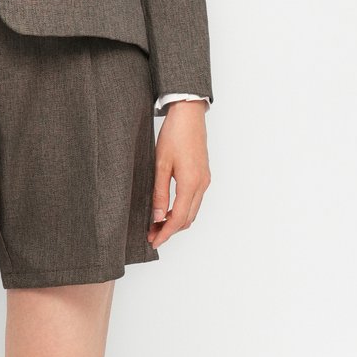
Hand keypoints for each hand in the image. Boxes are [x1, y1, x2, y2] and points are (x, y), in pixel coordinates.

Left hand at [147, 100, 210, 248]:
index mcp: (191, 183)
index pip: (178, 219)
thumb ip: (160, 192)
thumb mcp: (161, 163)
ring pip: (192, 211)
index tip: (153, 242)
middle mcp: (202, 185)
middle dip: (170, 230)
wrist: (189, 114)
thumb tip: (157, 217)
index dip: (165, 234)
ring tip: (157, 224)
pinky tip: (169, 208)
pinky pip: (195, 200)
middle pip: (187, 219)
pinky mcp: (203, 175)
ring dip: (176, 221)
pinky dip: (182, 210)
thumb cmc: (174, 134)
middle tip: (151, 234)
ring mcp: (205, 181)